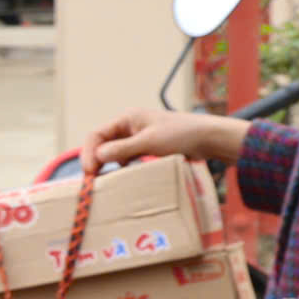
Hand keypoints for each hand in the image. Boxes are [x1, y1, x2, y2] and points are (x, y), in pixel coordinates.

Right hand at [80, 108, 248, 173]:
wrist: (210, 138)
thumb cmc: (182, 135)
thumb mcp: (150, 142)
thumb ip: (123, 149)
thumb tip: (98, 156)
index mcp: (127, 119)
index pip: (97, 135)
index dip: (88, 153)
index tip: (89, 172)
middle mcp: (130, 126)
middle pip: (102, 144)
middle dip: (95, 160)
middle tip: (92, 180)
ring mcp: (138, 137)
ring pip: (113, 152)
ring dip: (107, 165)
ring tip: (104, 180)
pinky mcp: (147, 148)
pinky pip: (126, 158)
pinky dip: (121, 167)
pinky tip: (122, 176)